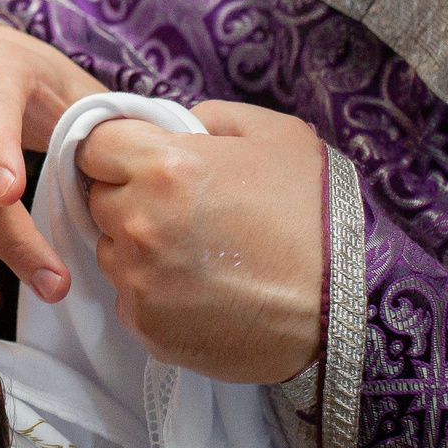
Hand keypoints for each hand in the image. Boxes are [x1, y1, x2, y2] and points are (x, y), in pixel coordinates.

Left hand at [76, 101, 327, 382]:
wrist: (352, 306)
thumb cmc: (318, 214)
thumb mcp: (275, 135)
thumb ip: (210, 118)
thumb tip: (171, 126)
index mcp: (164, 167)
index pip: (95, 146)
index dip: (120, 151)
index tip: (144, 161)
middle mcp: (140, 224)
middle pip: (100, 200)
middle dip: (131, 198)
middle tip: (186, 211)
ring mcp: (140, 283)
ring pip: (113, 253)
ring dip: (140, 249)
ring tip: (201, 255)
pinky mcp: (148, 329)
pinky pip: (132, 300)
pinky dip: (156, 294)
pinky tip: (205, 292)